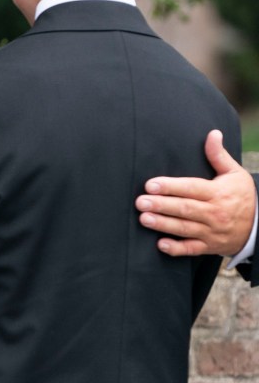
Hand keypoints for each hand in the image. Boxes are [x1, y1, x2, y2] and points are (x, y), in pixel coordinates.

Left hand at [135, 130, 253, 256]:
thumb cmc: (241, 196)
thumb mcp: (234, 174)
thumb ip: (218, 155)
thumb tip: (212, 133)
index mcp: (218, 193)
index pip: (191, 188)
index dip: (170, 186)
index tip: (150, 184)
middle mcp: (214, 213)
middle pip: (185, 209)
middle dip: (161, 205)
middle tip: (140, 202)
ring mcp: (212, 231)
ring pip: (185, 228)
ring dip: (164, 225)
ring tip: (144, 219)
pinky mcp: (210, 246)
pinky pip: (192, 249)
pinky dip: (177, 249)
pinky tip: (161, 245)